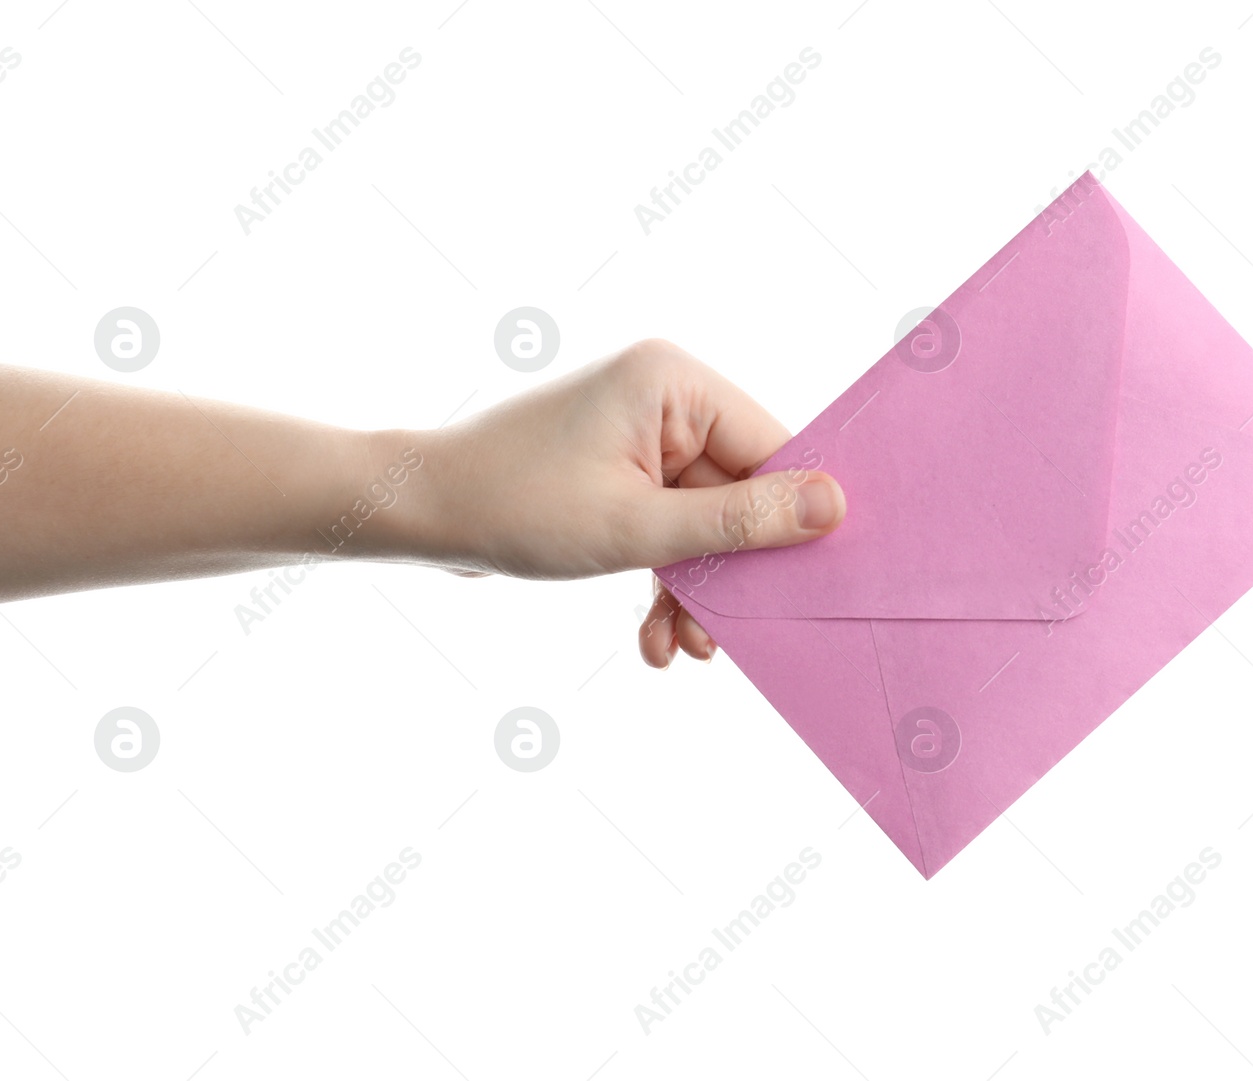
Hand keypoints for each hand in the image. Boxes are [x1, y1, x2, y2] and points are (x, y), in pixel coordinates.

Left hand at [377, 339, 845, 666]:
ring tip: (684, 648)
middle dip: (730, 572)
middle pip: (742, 492)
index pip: (774, 449)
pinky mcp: (622, 470)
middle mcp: (665, 396)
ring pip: (706, 520)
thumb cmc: (514, 504)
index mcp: (675, 381)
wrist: (416, 512)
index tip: (804, 586)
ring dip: (697, 588)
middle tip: (728, 638)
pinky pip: (669, 525)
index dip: (793, 521)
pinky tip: (652, 638)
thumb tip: (835, 508)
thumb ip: (739, 522)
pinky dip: (664, 578)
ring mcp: (642, 435)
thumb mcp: (637, 527)